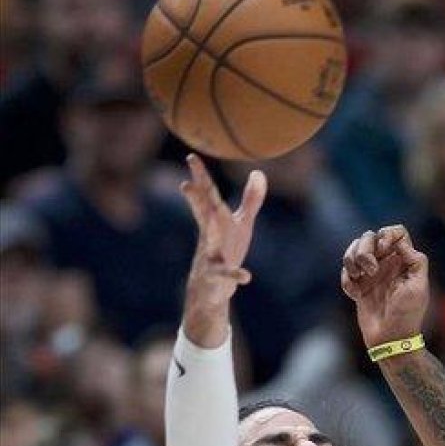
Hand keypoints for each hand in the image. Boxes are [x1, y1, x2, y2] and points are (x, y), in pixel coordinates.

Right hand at [179, 154, 266, 346]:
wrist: (213, 288)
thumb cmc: (226, 250)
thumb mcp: (241, 224)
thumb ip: (251, 200)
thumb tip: (258, 172)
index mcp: (215, 222)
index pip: (208, 196)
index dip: (201, 177)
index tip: (191, 157)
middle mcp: (209, 236)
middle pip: (203, 215)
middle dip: (196, 200)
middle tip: (186, 183)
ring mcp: (210, 255)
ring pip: (209, 241)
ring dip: (209, 231)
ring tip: (210, 220)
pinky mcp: (216, 276)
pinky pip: (225, 274)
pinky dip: (234, 275)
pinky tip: (245, 277)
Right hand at [341, 225, 429, 348]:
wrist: (390, 340)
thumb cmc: (408, 315)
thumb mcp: (418, 288)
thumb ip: (415, 261)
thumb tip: (401, 243)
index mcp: (404, 261)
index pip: (395, 232)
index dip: (387, 234)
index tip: (385, 249)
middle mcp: (387, 263)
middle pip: (370, 236)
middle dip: (365, 248)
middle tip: (370, 269)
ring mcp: (371, 274)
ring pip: (354, 250)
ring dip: (352, 260)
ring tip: (359, 278)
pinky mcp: (358, 286)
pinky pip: (346, 272)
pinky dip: (347, 281)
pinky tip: (355, 295)